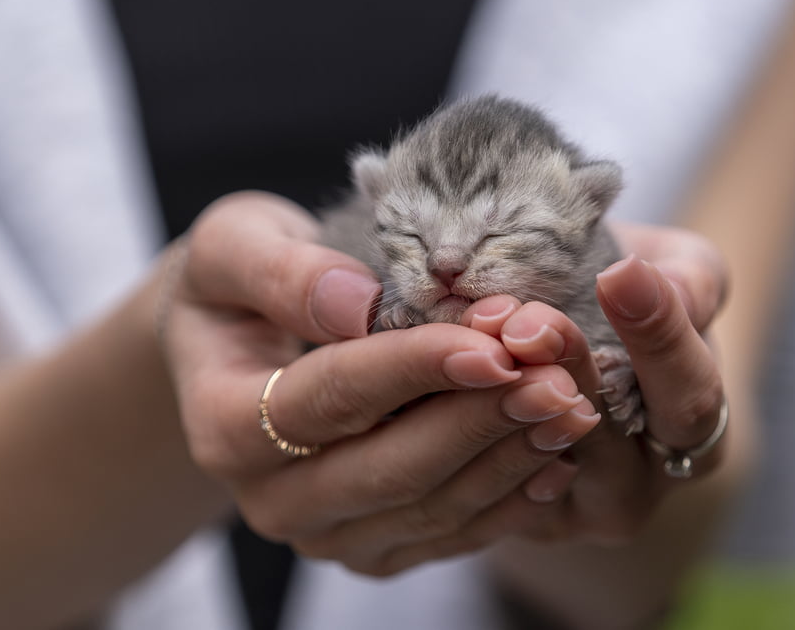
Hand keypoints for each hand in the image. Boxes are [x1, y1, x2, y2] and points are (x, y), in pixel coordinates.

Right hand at [158, 192, 611, 574]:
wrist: (234, 344)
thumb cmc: (236, 285)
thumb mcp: (234, 246)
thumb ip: (280, 270)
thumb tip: (355, 305)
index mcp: (224, 425)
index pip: (330, 399)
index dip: (414, 370)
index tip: (491, 346)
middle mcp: (271, 499)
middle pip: (391, 469)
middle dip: (481, 419)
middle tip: (555, 378)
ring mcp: (325, 533)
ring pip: (432, 508)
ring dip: (509, 457)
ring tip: (570, 404)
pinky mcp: (373, 548)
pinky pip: (451, 535)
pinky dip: (510, 497)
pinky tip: (556, 454)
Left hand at [463, 222, 731, 543]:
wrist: (571, 350)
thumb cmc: (633, 304)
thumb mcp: (680, 277)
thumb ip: (688, 283)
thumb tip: (663, 284)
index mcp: (691, 430)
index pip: (690, 395)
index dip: (658, 337)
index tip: (620, 273)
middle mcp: (634, 485)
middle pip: (602, 432)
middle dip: (562, 366)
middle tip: (525, 319)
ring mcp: (565, 509)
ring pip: (531, 453)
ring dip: (500, 391)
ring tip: (480, 325)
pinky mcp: (500, 513)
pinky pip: (480, 472)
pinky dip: (458, 414)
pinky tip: (440, 363)